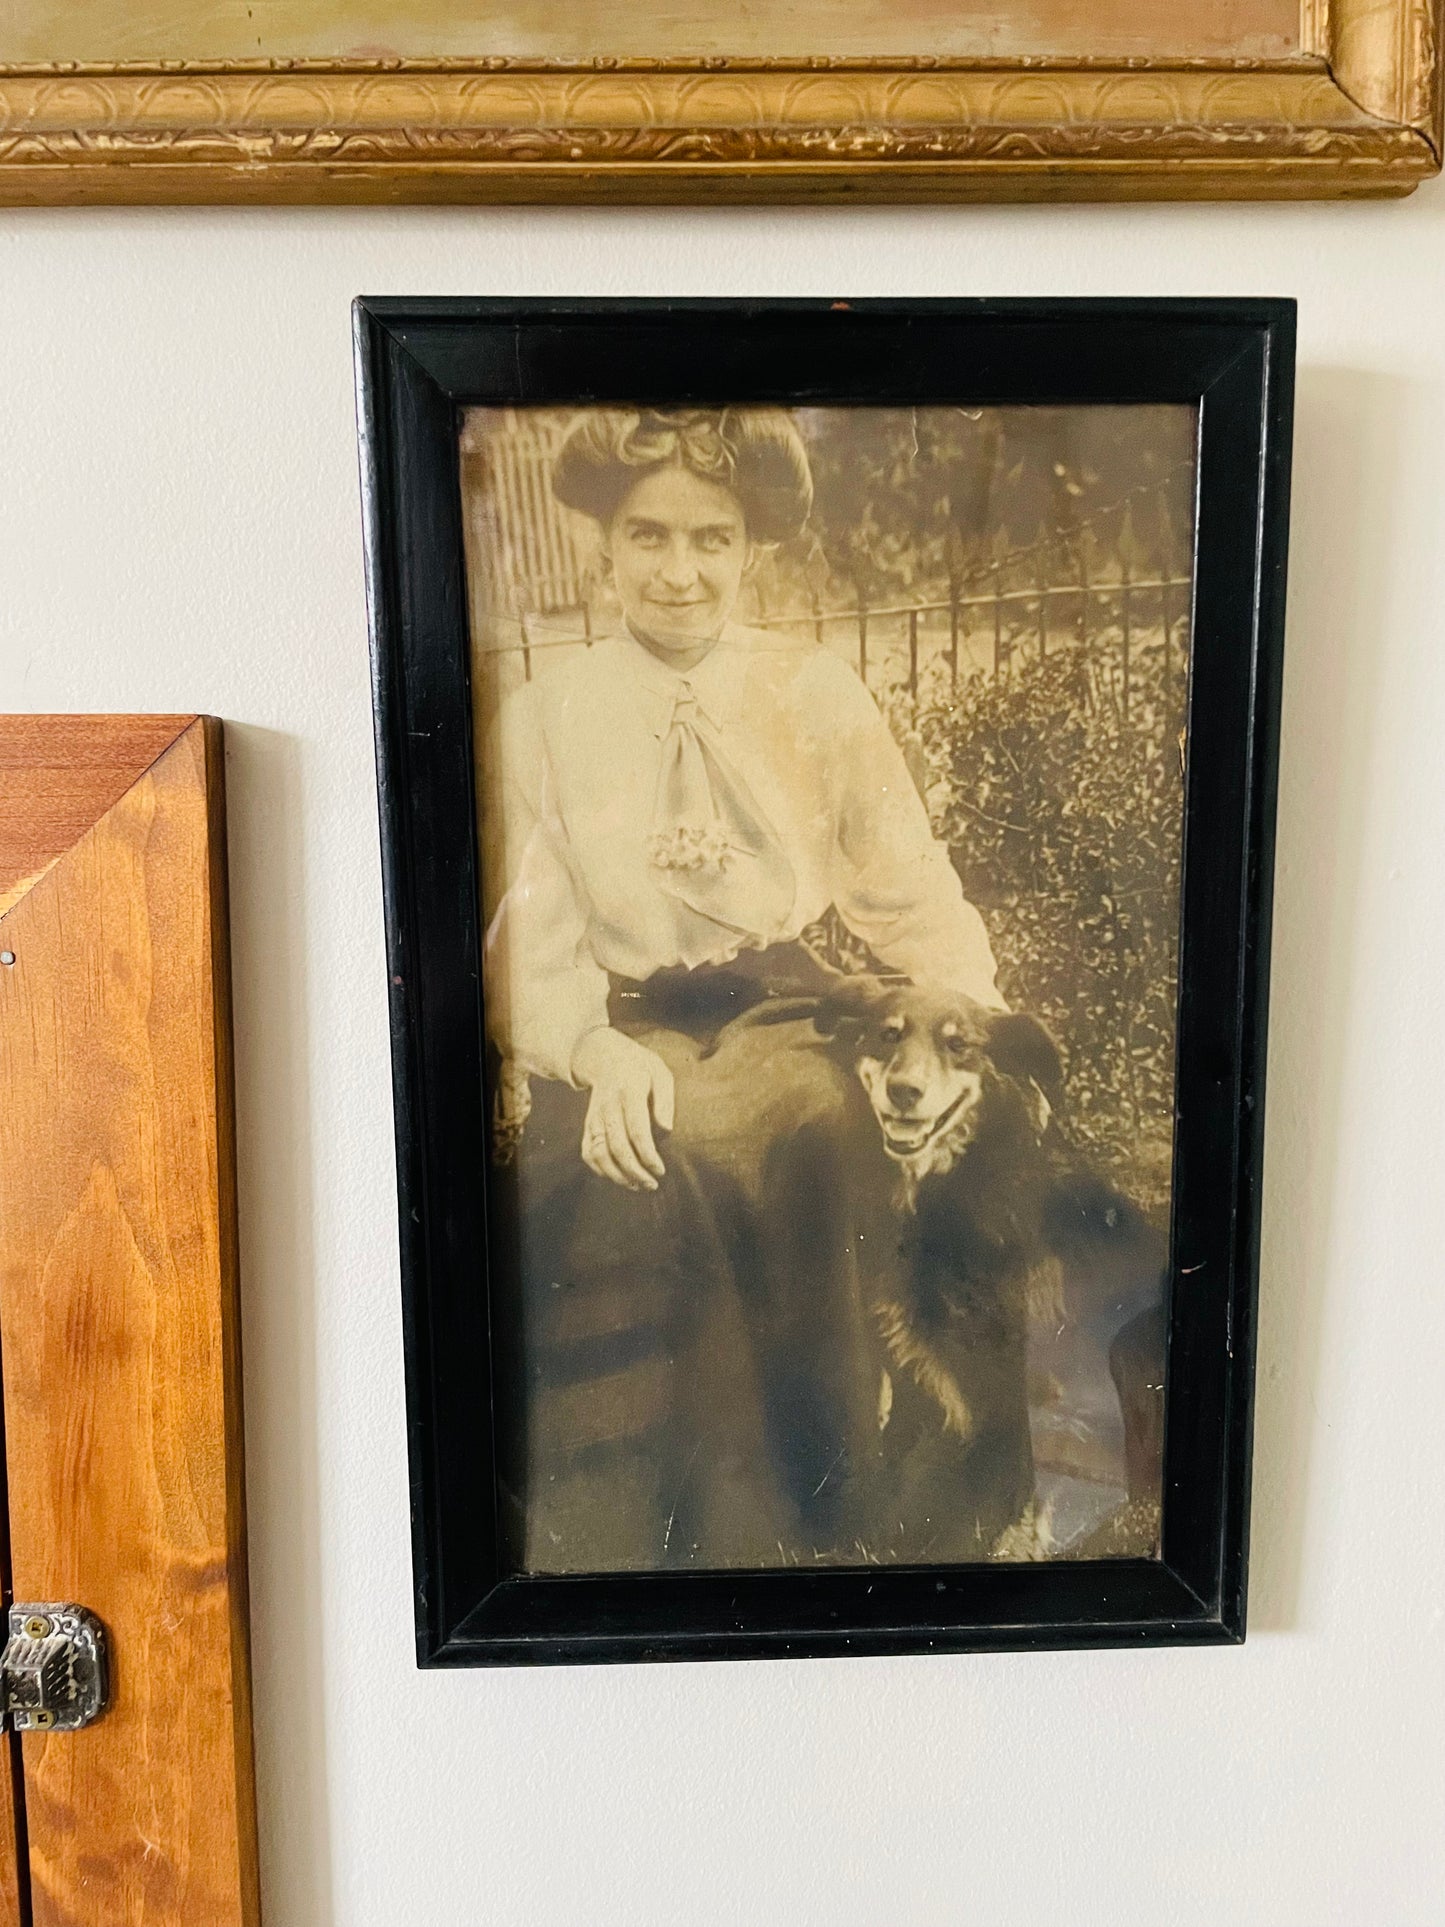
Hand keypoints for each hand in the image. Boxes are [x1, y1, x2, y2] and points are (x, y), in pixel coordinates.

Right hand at [570, 1028, 675, 1191]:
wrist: (604, 1056)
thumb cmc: (640, 1067)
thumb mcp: (660, 1073)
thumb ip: (665, 1100)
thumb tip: (666, 1130)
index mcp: (629, 1092)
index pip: (636, 1131)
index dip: (648, 1155)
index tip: (660, 1170)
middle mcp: (607, 1106)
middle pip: (617, 1147)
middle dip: (635, 1172)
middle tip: (652, 1184)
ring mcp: (594, 1117)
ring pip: (599, 1153)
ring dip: (617, 1175)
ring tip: (637, 1186)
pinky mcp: (587, 1125)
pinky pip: (588, 1152)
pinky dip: (600, 1170)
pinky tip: (619, 1177)